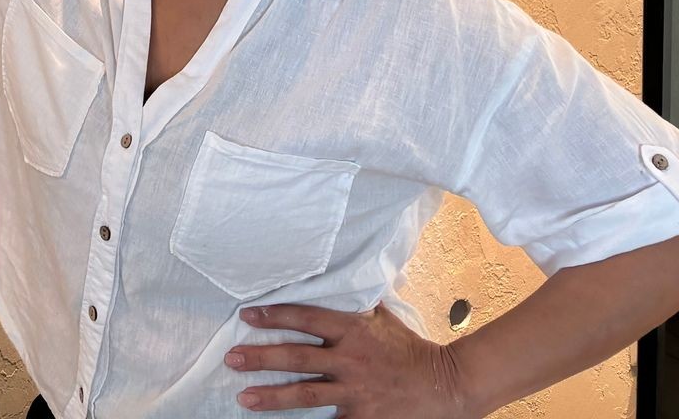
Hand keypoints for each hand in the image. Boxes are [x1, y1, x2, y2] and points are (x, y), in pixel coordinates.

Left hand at [226, 301, 475, 415]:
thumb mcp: (382, 317)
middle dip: (261, 358)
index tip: (246, 315)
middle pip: (297, 358)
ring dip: (272, 397)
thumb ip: (354, 302)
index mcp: (353, 330)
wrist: (446, 385)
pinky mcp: (363, 418)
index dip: (274, 316)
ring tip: (244, 398)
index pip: (305, 319)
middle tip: (232, 358)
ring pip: (306, 394)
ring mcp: (356, 391)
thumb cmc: (409, 348)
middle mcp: (350, 360)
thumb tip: (335, 275)